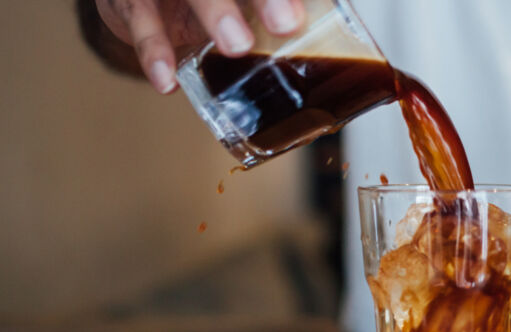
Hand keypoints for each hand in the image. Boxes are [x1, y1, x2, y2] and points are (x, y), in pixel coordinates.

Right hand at [94, 0, 305, 93]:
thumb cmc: (198, 4)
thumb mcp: (236, 6)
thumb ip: (268, 15)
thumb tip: (312, 38)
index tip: (296, 21)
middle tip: (287, 25)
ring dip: (215, 13)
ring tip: (238, 46)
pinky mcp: (132, 0)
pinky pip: (141, 19)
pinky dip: (154, 50)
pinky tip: (168, 79)